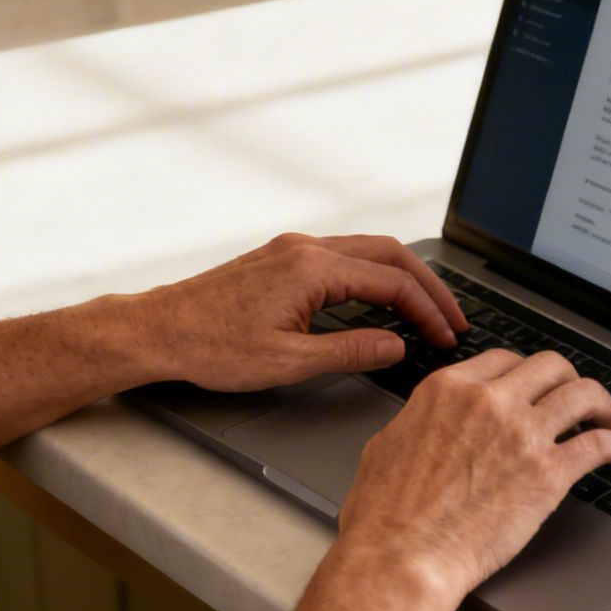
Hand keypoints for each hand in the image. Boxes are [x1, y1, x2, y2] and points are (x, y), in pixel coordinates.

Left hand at [132, 233, 465, 391]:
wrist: (158, 331)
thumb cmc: (210, 347)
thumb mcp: (288, 361)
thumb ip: (350, 351)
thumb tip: (395, 346)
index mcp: (312, 268)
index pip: (392, 283)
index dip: (427, 312)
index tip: (445, 337)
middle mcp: (305, 249)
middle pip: (388, 254)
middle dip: (427, 287)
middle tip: (451, 319)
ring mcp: (292, 250)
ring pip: (367, 252)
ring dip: (401, 279)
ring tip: (425, 311)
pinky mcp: (280, 260)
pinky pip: (343, 258)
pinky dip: (373, 277)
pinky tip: (379, 303)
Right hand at [334, 350, 610, 602]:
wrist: (403, 557)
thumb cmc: (385, 515)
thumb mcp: (389, 444)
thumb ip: (420, 422)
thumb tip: (430, 423)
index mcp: (448, 389)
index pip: (504, 360)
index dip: (525, 373)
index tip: (535, 387)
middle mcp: (490, 401)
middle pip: (550, 366)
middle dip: (566, 380)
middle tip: (574, 400)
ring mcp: (522, 434)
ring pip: (582, 393)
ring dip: (601, 404)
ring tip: (607, 419)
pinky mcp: (548, 473)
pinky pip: (599, 444)